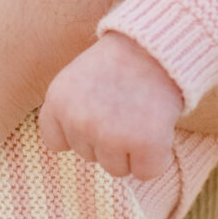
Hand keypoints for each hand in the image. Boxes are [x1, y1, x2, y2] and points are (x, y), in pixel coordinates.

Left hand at [38, 32, 184, 179]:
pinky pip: (146, 172)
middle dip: (109, 138)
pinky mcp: (145, 145)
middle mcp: (79, 121)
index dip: (79, 132)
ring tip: (140, 114)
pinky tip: (158, 128)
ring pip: (116, 168)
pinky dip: (156, 157)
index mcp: (57, 101)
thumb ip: (70, 111)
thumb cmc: (122, 63)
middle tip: (125, 105)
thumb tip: (73, 149)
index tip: (97, 112)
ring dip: (132, 149)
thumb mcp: (78, 78)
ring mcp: (111, 135)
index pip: (56, 142)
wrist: (161, 46)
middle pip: (89, 156)